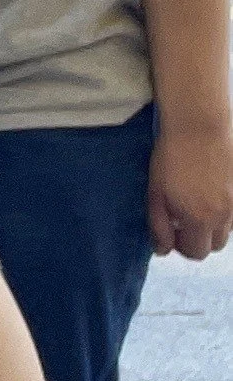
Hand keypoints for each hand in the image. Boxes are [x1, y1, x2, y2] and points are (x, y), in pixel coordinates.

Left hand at [149, 118, 232, 259]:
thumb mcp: (155, 193)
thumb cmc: (171, 158)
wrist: (199, 127)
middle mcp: (223, 218)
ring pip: (226, 231)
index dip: (180, 246)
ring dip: (211, 225)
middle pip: (214, 247)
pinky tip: (209, 193)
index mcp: (199, 220)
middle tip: (182, 218)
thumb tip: (163, 251)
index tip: (171, 230)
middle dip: (197, 238)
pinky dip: (223, 212)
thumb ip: (159, 226)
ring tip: (195, 202)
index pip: (195, 253)